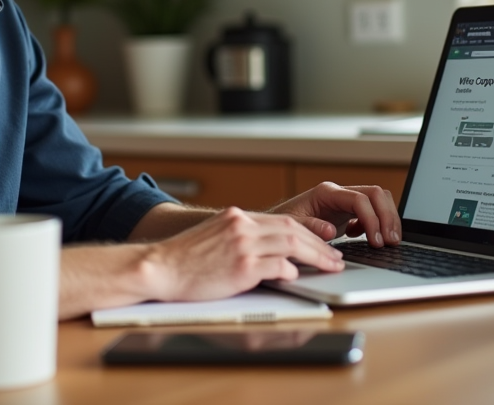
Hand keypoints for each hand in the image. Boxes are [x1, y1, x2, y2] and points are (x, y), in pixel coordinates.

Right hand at [144, 207, 345, 301]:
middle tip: (335, 256)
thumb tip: (268, 247)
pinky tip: (296, 276)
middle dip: (319, 244)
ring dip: (315, 257)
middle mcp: (242, 226)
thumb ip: (240, 235)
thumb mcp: (214, 235)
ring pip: (291, 246)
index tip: (325, 238)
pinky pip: (276, 267)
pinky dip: (290, 271)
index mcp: (237, 217)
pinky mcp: (240, 267)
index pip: (283, 219)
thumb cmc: (184, 258)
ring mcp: (242, 245)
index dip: (309, 230)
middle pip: (293, 230)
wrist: (159, 267)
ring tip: (329, 266)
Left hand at [270, 182, 400, 247]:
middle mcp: (339, 193)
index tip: (376, 241)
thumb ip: (309, 228)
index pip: (360, 199)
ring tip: (389, 242)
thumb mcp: (291, 227)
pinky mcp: (348, 212)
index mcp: (326, 192)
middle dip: (387, 217)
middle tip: (391, 241)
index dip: (372, 219)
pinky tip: (368, 239)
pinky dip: (378, 224)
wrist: (277, 227)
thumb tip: (330, 230)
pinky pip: (373, 211)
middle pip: (376, 194)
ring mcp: (345, 201)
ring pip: (379, 200)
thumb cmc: (282, 225)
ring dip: (388, 219)